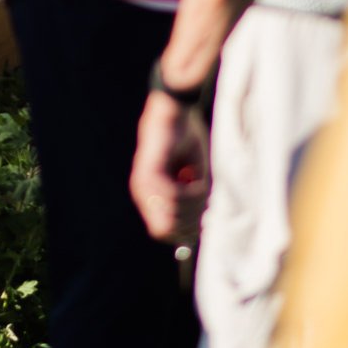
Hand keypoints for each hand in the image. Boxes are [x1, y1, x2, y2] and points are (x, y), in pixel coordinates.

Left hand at [131, 95, 210, 244]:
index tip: (204, 215)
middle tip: (204, 199)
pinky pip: (174, 196)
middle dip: (191, 220)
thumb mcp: (195, 178)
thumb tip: (195, 235)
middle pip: (167, 231)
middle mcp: (143, 193)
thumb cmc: (187, 142)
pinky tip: (197, 177)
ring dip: (193, 204)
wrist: (176, 112)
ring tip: (202, 184)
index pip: (164, 231)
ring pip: (172, 216)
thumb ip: (192, 204)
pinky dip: (191, 192)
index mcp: (151, 196)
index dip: (186, 230)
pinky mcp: (149, 173)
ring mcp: (143, 184)